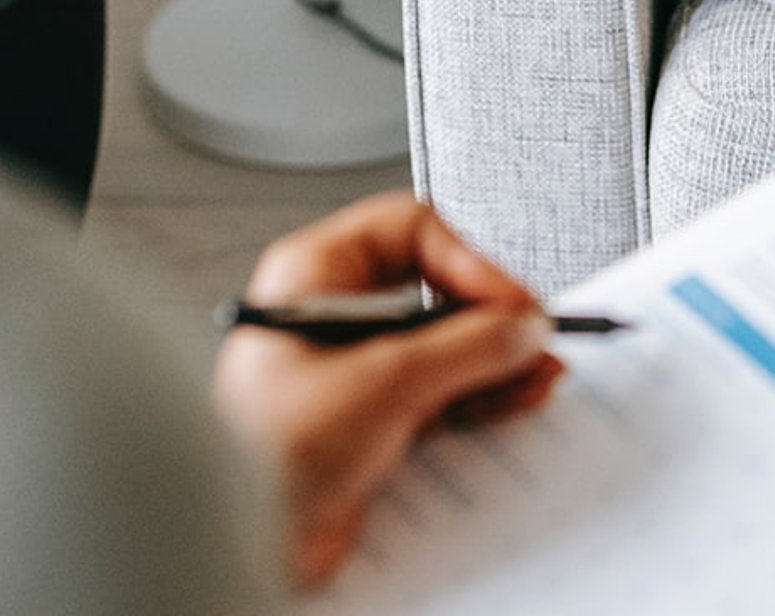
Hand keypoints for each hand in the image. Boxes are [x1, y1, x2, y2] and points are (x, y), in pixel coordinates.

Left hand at [212, 193, 561, 586]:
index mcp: (314, 275)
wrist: (238, 540)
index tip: (511, 302)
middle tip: (532, 339)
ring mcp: (357, 370)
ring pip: (444, 345)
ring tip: (536, 374)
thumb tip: (519, 326)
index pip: (411, 232)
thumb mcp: (382, 382)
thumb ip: (464, 347)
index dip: (469, 262)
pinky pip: (440, 395)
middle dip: (491, 317)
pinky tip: (512, 402)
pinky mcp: (373, 421)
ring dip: (494, 360)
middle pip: (434, 290)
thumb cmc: (262, 453)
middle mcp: (336, 314)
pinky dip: (479, 398)